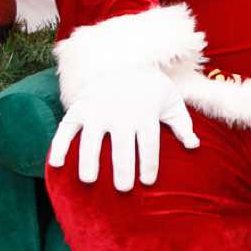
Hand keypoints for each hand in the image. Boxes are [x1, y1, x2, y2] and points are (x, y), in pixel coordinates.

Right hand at [48, 68, 198, 192]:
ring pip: (92, 138)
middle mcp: (121, 113)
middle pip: (122, 145)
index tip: (147, 181)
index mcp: (145, 114)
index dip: (148, 164)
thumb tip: (194, 146)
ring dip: (89, 159)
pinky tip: (56, 164)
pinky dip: (59, 144)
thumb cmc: (152, 90)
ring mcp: (98, 110)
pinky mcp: (79, 108)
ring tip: (89, 180)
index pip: (149, 144)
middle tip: (123, 188)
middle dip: (122, 168)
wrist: (124, 62)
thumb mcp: (172, 102)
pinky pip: (66, 128)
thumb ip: (183, 125)